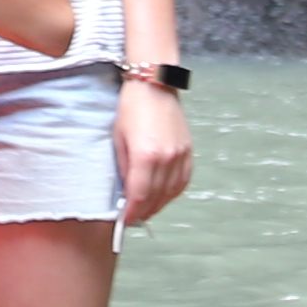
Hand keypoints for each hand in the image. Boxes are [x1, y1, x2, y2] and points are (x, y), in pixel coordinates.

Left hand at [116, 74, 194, 228]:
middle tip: (134, 219)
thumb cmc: (132, 107)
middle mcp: (166, 158)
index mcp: (145, 156)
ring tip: (147, 210)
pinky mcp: (188, 151)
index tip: (125, 221)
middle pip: (156, 198)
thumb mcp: (119, 138)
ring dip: (159, 205)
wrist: (155, 84)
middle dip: (143, 212)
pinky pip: (182, 181)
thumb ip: (123, 167)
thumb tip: (126, 190)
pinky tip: (164, 196)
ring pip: (171, 192)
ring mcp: (180, 155)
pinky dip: (173, 192)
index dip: (132, 213)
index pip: (139, 196)